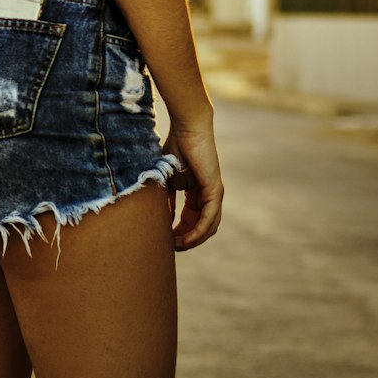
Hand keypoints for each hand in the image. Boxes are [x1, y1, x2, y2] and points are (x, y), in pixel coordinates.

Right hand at [163, 119, 223, 251]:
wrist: (187, 128)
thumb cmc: (176, 147)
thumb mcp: (167, 179)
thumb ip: (167, 200)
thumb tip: (162, 222)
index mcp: (197, 193)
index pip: (192, 221)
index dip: (179, 233)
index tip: (165, 240)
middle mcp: (209, 195)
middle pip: (201, 227)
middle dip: (186, 240)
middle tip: (170, 248)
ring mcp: (214, 194)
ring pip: (208, 227)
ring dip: (193, 240)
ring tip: (177, 246)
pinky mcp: (216, 190)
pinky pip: (209, 219)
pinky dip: (198, 231)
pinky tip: (186, 238)